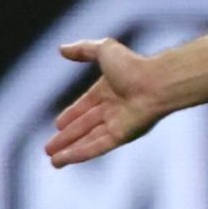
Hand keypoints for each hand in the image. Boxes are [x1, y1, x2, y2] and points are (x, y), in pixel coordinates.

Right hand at [44, 39, 167, 166]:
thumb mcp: (104, 50)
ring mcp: (119, 123)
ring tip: (53, 160)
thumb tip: (62, 48)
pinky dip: (79, 154)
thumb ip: (83, 49)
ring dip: (70, 150)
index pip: (87, 105)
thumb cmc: (135, 65)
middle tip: (49, 147)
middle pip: (86, 126)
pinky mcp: (122, 136)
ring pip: (89, 140)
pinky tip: (63, 160)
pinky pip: (96, 147)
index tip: (58, 124)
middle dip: (68, 137)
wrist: (158, 82)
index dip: (72, 114)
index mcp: (111, 89)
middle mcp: (115, 108)